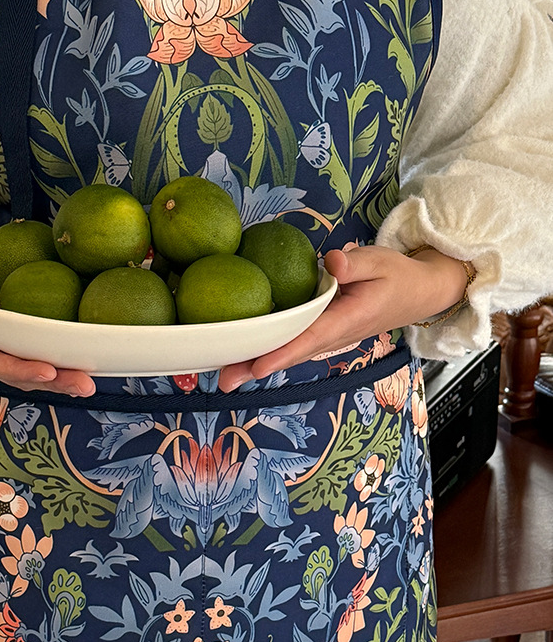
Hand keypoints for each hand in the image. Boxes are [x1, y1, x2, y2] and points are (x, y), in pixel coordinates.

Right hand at [0, 207, 95, 396]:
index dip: (18, 369)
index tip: (48, 371)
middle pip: (15, 374)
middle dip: (50, 382)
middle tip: (84, 386)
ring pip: (27, 371)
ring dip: (58, 379)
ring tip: (89, 383)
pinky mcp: (8, 338)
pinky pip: (32, 355)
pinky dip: (57, 360)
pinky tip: (83, 362)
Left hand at [218, 243, 468, 392]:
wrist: (419, 294)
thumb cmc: (398, 276)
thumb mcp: (381, 261)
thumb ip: (356, 263)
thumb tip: (331, 262)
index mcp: (349, 319)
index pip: (311, 337)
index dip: (284, 352)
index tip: (257, 365)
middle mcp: (336, 336)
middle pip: (293, 354)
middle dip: (258, 366)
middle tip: (223, 379)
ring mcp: (331, 338)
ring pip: (292, 354)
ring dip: (259, 364)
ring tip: (225, 375)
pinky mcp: (325, 334)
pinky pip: (296, 346)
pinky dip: (271, 352)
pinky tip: (245, 354)